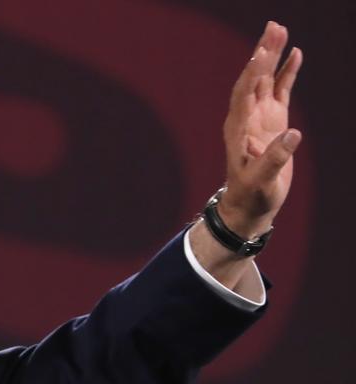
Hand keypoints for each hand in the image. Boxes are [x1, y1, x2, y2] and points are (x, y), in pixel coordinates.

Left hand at [217, 21, 301, 238]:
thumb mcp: (262, 181)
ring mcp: (260, 118)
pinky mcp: (273, 121)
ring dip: (272, 57)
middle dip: (262, 53)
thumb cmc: (252, 195)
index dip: (253, 72)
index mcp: (239, 129)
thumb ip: (276, 159)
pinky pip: (279, 91)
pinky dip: (286, 73)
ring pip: (265, 80)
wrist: (249, 205)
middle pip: (253, 79)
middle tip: (274, 27)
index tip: (263, 52)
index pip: (245, 94)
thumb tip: (294, 134)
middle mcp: (247, 118)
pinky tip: (295, 55)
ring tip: (281, 31)